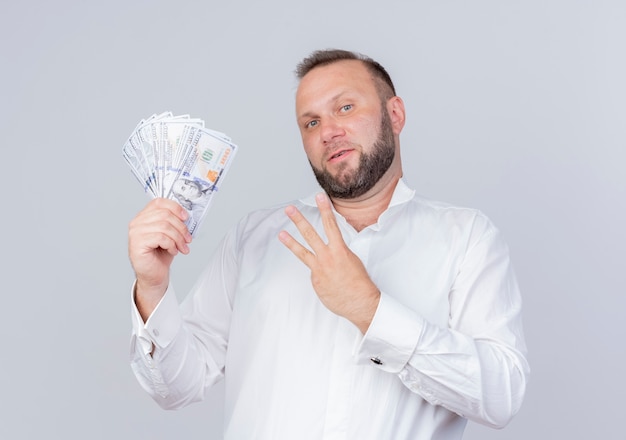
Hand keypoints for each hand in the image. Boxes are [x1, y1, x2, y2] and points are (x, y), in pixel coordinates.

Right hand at [128, 198, 191, 319]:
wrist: (154, 274)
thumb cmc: (161, 254)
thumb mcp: (170, 234)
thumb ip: (174, 222)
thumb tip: (186, 215)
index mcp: (144, 216)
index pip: (158, 202)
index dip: (175, 207)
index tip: (186, 217)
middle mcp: (137, 222)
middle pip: (164, 215)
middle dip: (181, 227)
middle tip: (188, 239)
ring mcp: (135, 233)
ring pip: (164, 226)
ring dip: (178, 238)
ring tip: (182, 247)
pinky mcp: (137, 244)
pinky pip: (160, 238)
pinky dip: (171, 245)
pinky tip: (173, 251)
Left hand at [278, 193, 379, 332]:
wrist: (359, 302)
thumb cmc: (360, 282)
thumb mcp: (352, 260)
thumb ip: (339, 252)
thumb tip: (330, 251)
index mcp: (339, 250)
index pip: (330, 224)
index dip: (325, 209)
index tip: (319, 197)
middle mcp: (326, 257)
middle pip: (310, 234)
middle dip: (299, 220)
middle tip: (289, 209)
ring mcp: (318, 269)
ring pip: (302, 252)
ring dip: (290, 242)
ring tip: (281, 234)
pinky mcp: (314, 281)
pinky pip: (315, 273)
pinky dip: (321, 275)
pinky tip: (329, 281)